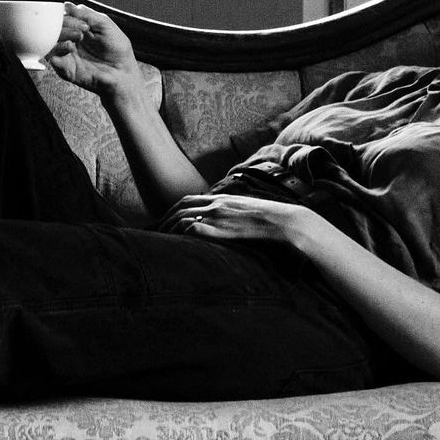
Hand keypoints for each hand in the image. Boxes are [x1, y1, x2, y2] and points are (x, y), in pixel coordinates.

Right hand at [46, 2, 156, 104]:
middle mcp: (70, 40)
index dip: (69, 14)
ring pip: (49, 40)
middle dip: (66, 23)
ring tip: (77, 37)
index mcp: (78, 29)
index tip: (83, 20)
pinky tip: (70, 47)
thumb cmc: (117, 50)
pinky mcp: (64, 68)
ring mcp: (66, 54)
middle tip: (82, 29)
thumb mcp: (106, 25)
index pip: (63, 16)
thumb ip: (87, 15)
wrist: (122, 73)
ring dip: (61, 34)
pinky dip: (57, 49)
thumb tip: (67, 5)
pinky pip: (51, 57)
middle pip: (54, 26)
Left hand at [171, 193, 311, 246]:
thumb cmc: (268, 218)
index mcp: (222, 198)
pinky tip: (177, 241)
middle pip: (181, 207)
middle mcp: (217, 204)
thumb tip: (223, 218)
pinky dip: (184, 232)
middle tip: (157, 231)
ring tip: (161, 240)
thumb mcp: (246, 208)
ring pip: (184, 217)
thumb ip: (232, 210)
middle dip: (166, 218)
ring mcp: (219, 216)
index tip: (166, 220)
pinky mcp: (223, 228)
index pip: (188, 200)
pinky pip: (195, 227)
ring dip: (170, 228)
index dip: (173, 209)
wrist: (282, 220)